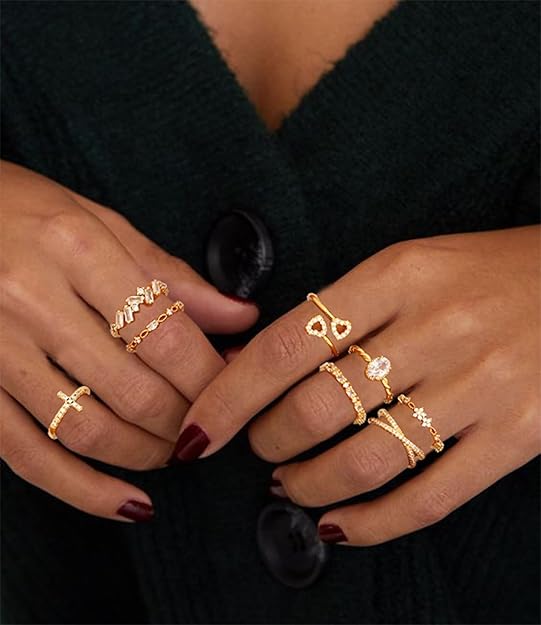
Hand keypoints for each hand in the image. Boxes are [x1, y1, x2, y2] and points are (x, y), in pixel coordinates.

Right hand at [0, 161, 257, 520]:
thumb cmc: (24, 211)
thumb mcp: (102, 224)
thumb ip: (173, 276)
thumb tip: (240, 318)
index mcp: (76, 249)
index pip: (167, 334)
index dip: (211, 377)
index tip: (233, 390)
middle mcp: (31, 300)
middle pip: (134, 390)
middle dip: (185, 421)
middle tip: (207, 424)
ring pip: (87, 430)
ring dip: (146, 454)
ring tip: (174, 452)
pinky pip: (28, 456)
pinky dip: (84, 490)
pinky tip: (129, 504)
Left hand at [174, 226, 539, 544]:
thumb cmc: (479, 273)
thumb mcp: (406, 265)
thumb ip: (337, 310)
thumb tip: (256, 361)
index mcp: (396, 275)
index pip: (285, 345)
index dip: (229, 396)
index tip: (198, 429)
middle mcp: (437, 330)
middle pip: (315, 409)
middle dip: (267, 441)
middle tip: (259, 447)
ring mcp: (481, 387)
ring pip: (364, 461)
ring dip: (309, 484)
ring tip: (292, 484)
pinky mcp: (517, 436)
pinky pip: (429, 499)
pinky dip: (372, 524)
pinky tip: (340, 526)